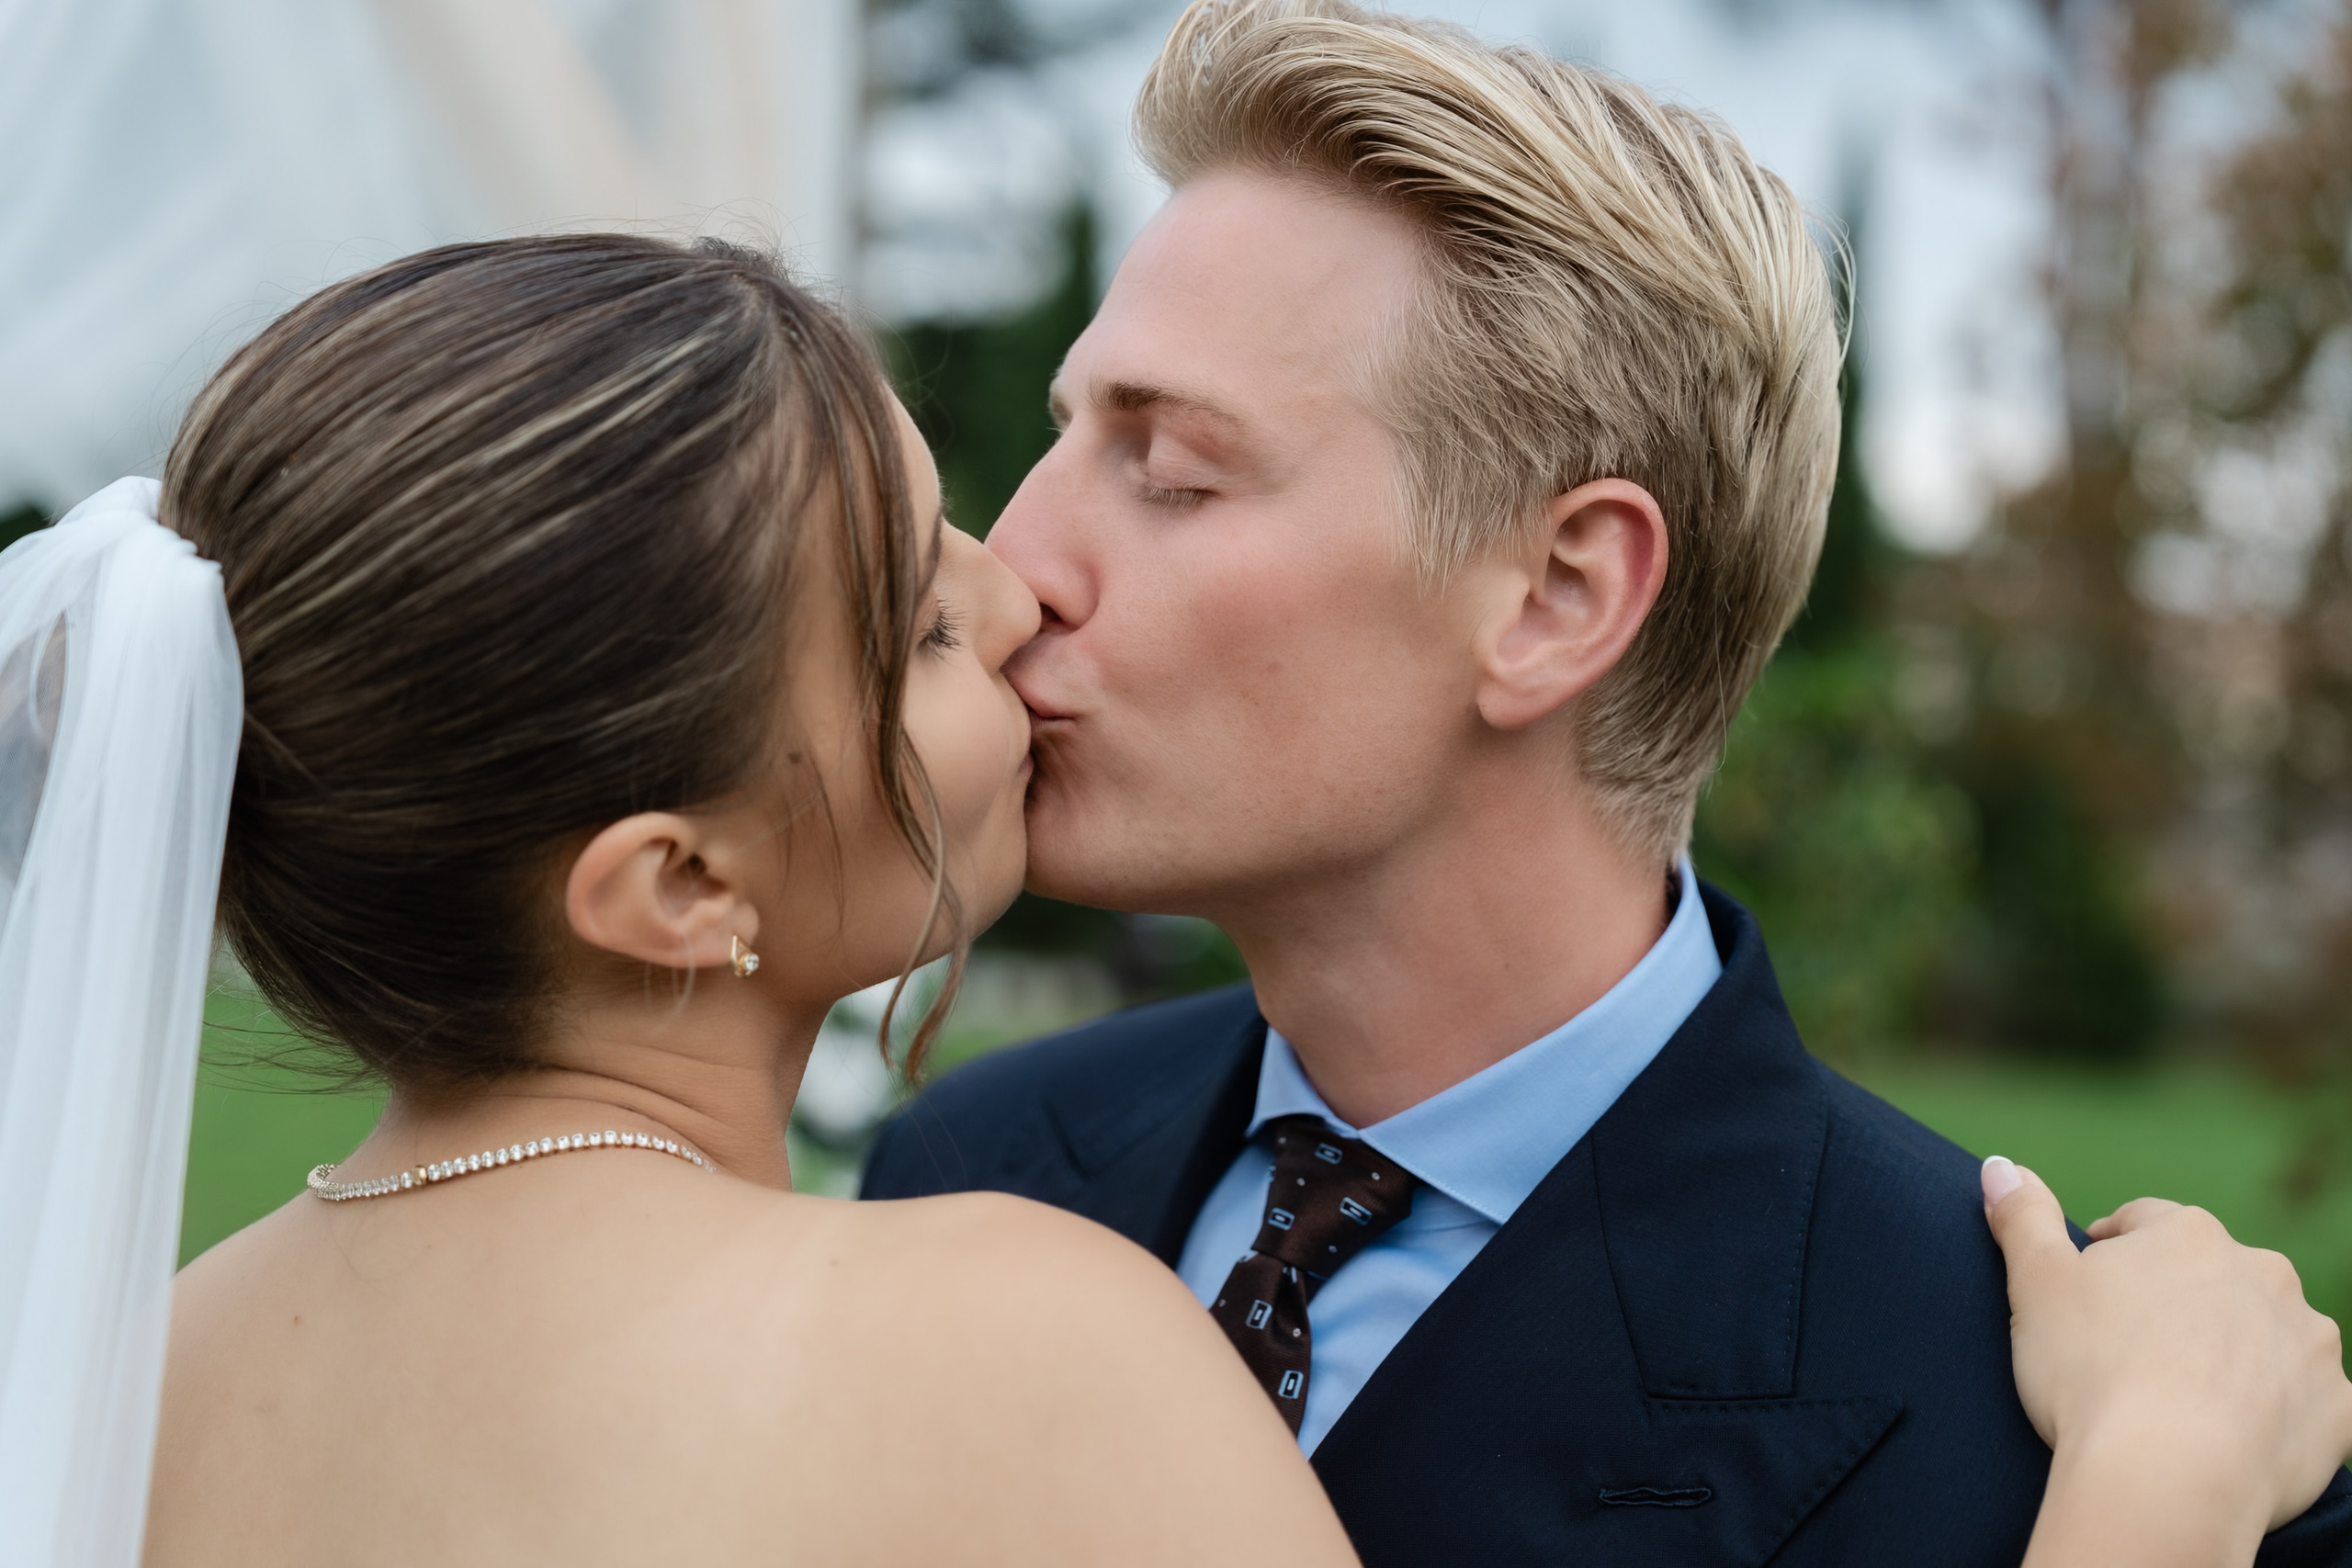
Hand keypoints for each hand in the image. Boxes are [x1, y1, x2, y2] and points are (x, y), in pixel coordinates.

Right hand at [1985, 1156, 2351, 1564]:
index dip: (2111, 1255)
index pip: (2145, 1224)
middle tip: (2133, 1354)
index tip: (2090, 1296)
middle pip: (2213, 1277)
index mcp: (2188, 1235)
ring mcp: (2308, 1343)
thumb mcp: (2035, 1284)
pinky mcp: (2339, 1410)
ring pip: (2267, 1336)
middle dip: (2180, 1304)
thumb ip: (2023, 1217)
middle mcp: (2263, 1274)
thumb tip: (2000, 1166)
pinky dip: (2279, 1414)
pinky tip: (2235, 1439)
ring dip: (2236, 1355)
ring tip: (2185, 1402)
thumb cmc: (2092, 1373)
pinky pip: (2309, 1403)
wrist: (2168, 1480)